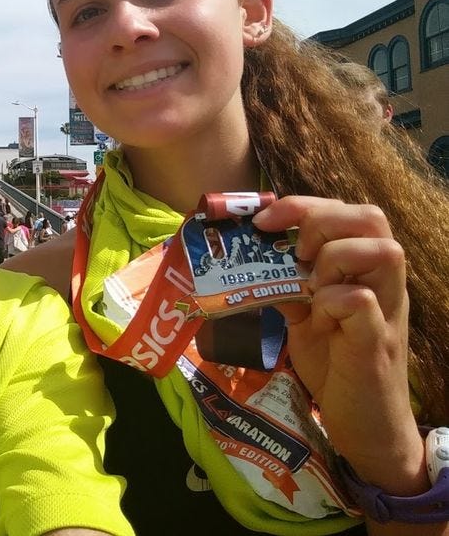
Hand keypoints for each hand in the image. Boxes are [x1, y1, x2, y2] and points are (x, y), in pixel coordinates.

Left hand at [253, 196, 423, 493]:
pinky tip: (317, 318)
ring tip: (310, 285)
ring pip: (384, 251)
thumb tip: (245, 256)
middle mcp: (382, 283)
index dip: (302, 206)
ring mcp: (386, 310)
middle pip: (372, 218)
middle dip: (320, 221)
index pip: (347, 211)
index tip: (263, 222)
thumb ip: (285, 284)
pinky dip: (333, 301)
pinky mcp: (377, 343)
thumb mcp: (303, 316)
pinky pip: (363, 302)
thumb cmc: (335, 364)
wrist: (364, 424)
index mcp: (363, 269)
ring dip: (334, 258)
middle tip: (292, 251)